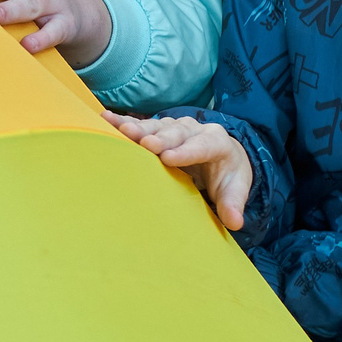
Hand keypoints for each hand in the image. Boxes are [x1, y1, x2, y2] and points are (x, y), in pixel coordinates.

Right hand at [105, 112, 253, 230]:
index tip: (169, 158)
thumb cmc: (226, 175)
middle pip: (177, 133)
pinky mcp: (158, 129)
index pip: (202, 146)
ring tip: (123, 131)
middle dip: (161, 139)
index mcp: (217, 142)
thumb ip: (233, 203)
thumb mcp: (234, 188)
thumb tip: (235, 222)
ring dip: (139, 129)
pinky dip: (123, 121)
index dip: (186, 152)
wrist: (222, 156)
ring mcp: (174, 127)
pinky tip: (106, 118)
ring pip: (157, 126)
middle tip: (145, 143)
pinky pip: (140, 123)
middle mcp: (194, 129)